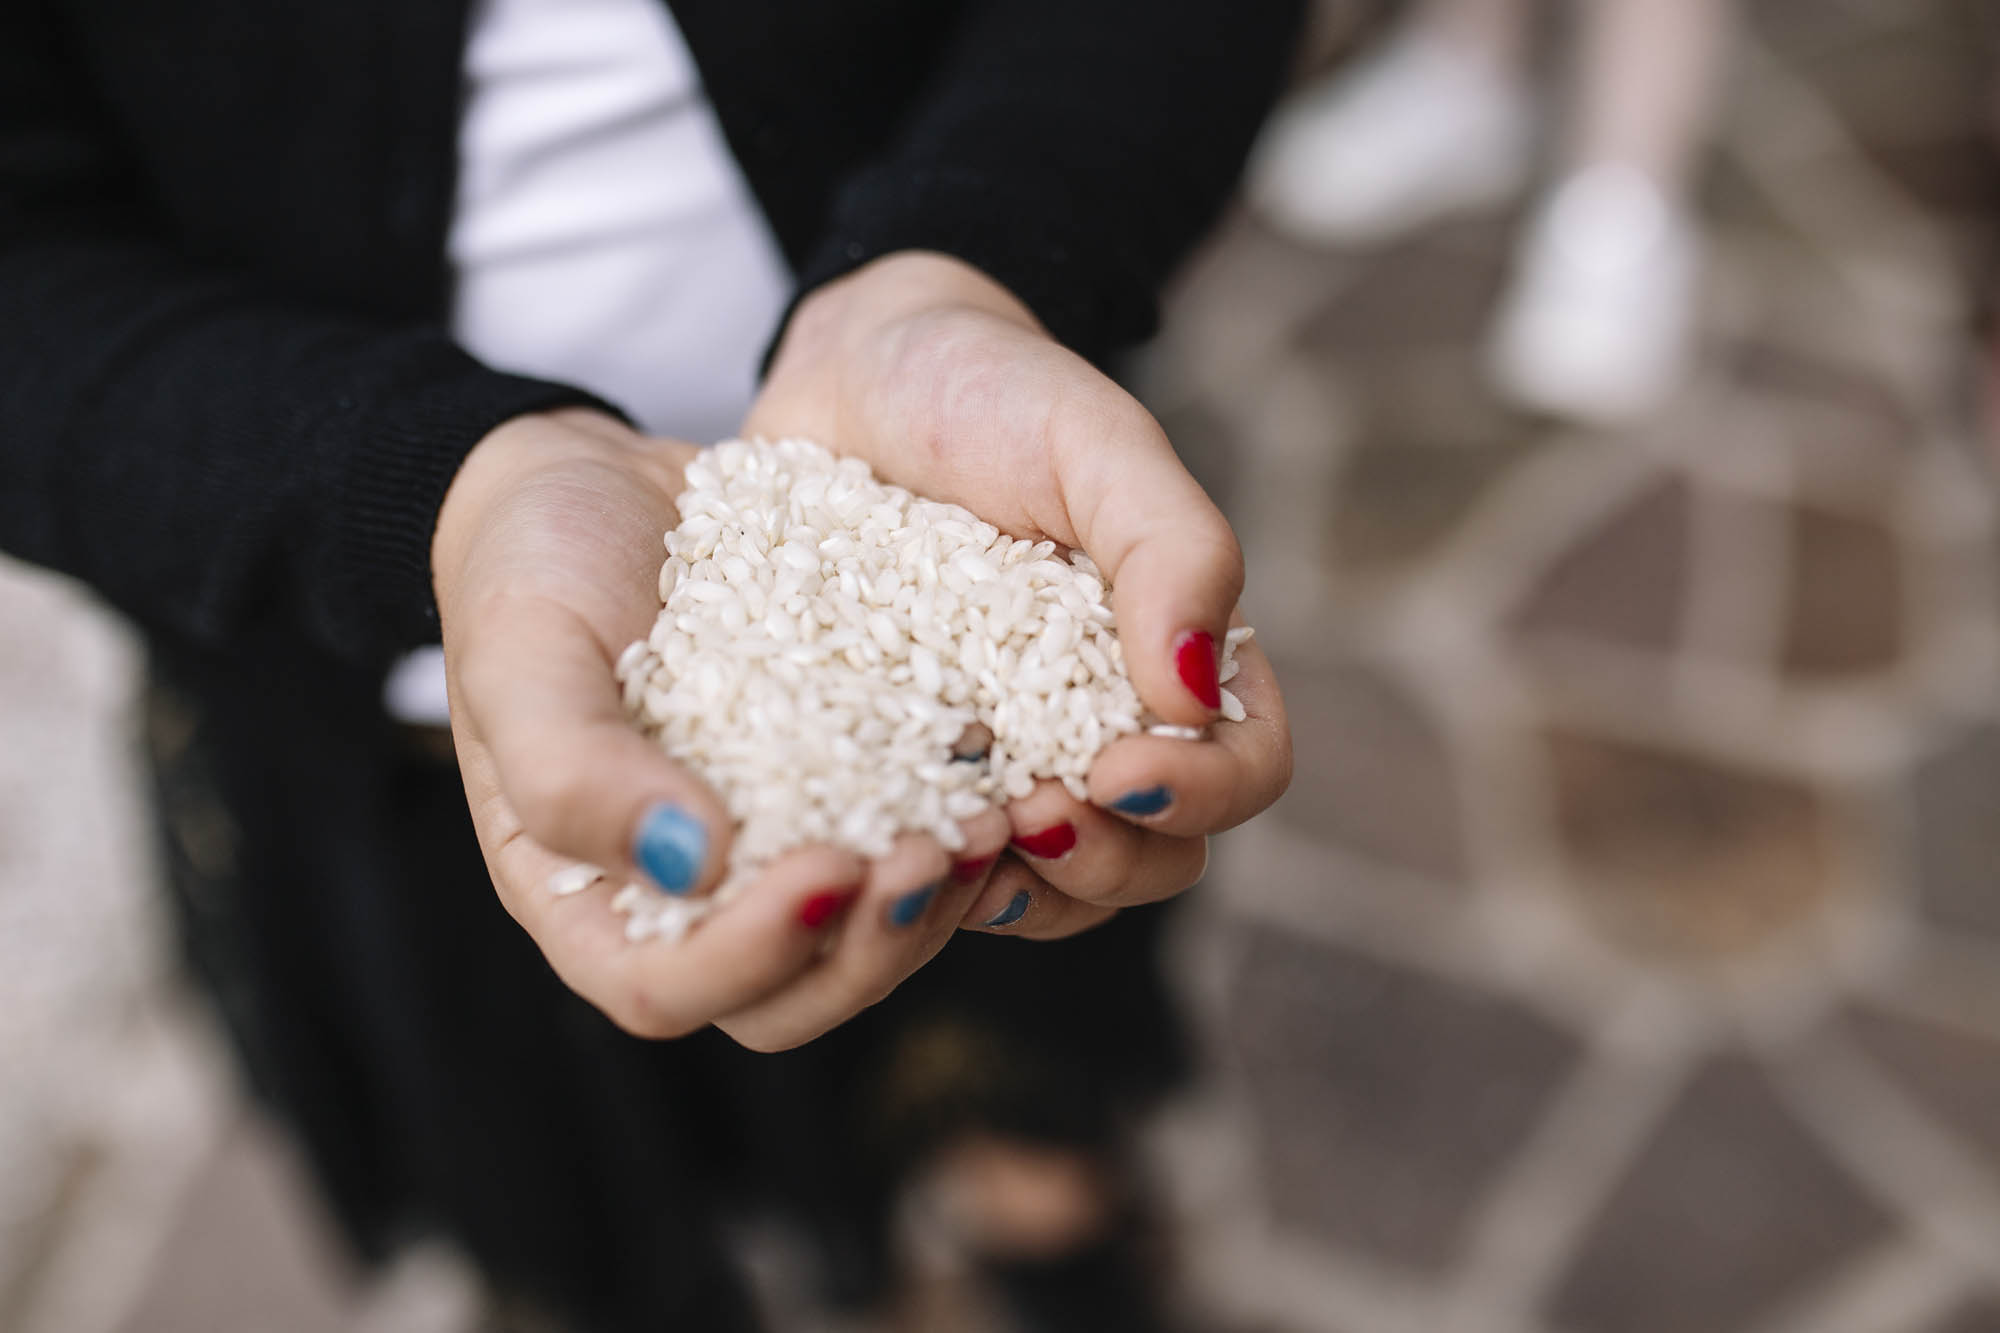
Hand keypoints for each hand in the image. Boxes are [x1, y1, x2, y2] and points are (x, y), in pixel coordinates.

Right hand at [432, 408, 1013, 1049]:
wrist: (597, 486)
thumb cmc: (526, 571)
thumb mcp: (520, 653)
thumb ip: (571, 771)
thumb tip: (686, 864)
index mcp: (588, 896)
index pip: (664, 989)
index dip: (748, 957)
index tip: (824, 871)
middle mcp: (691, 897)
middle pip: (788, 998)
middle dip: (869, 946)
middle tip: (934, 856)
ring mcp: (774, 849)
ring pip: (862, 937)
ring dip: (933, 901)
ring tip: (989, 822)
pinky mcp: (845, 791)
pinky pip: (906, 844)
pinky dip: (957, 829)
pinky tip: (1006, 777)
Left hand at [741, 252, 1291, 957]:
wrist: (853, 378)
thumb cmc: (991, 393)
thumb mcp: (1095, 443)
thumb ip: (1173, 549)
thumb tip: (1196, 694)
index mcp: (1180, 657)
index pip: (1246, 766)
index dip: (1202, 793)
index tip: (1116, 768)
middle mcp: (1105, 727)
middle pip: (1161, 858)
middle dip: (1109, 858)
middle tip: (1029, 812)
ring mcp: (1007, 764)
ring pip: (1060, 892)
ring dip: (1026, 890)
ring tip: (956, 840)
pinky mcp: (914, 779)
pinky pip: (942, 871)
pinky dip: (927, 879)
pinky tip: (880, 842)